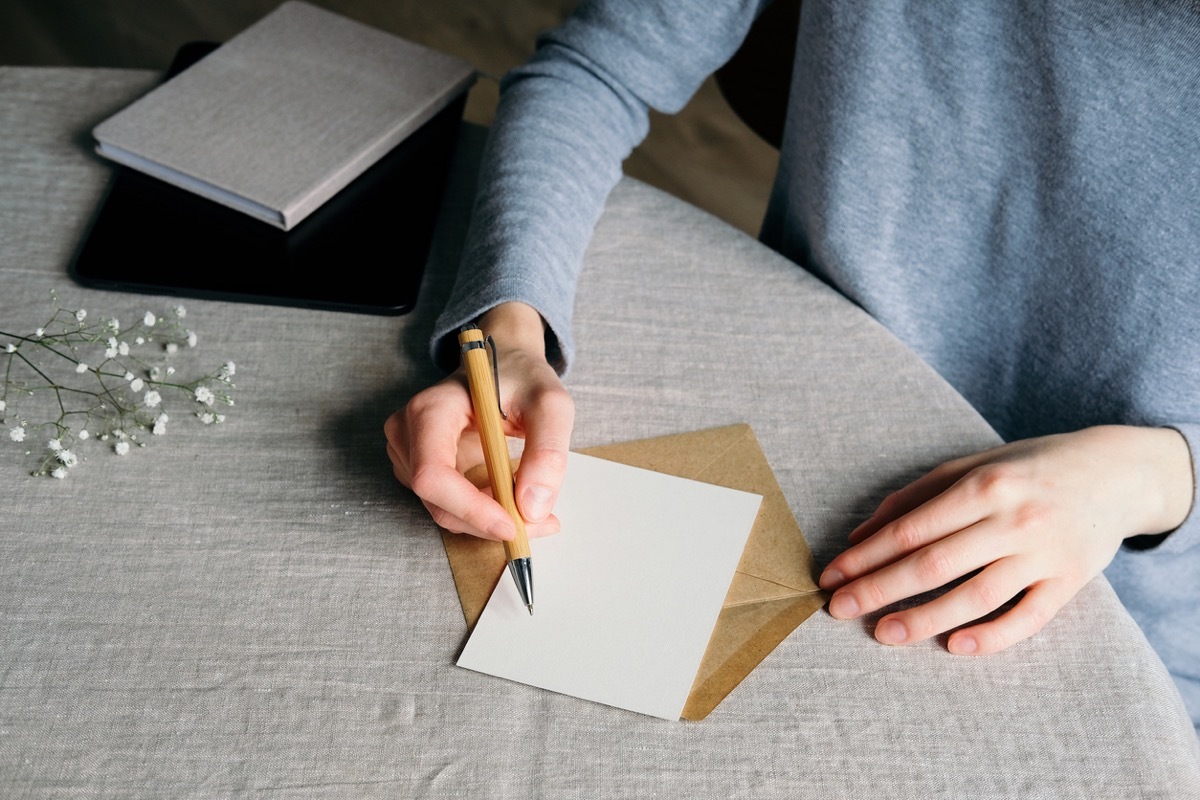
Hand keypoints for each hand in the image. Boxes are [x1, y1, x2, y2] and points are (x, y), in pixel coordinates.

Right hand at [385, 302, 574, 540]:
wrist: (505, 366)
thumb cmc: (523, 380)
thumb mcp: (551, 404)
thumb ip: (548, 451)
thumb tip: (532, 507)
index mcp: (431, 409)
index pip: (432, 475)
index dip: (470, 508)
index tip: (513, 525)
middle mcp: (408, 432)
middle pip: (438, 502)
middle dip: (488, 522)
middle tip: (543, 523)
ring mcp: (408, 452)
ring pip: (444, 511)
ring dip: (488, 520)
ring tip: (534, 504)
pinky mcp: (419, 468)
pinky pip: (449, 506)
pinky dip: (482, 512)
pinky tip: (511, 494)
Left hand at [819, 425, 1193, 654]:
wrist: (1116, 472)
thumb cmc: (1027, 468)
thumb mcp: (970, 466)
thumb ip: (914, 498)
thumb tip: (859, 536)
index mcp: (983, 485)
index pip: (910, 529)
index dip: (865, 557)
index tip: (830, 577)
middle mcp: (1013, 519)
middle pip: (934, 564)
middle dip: (879, 589)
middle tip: (839, 610)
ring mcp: (1044, 553)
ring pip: (976, 596)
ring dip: (924, 619)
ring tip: (883, 634)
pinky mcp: (1071, 581)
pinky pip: (1028, 618)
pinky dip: (992, 637)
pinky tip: (954, 646)